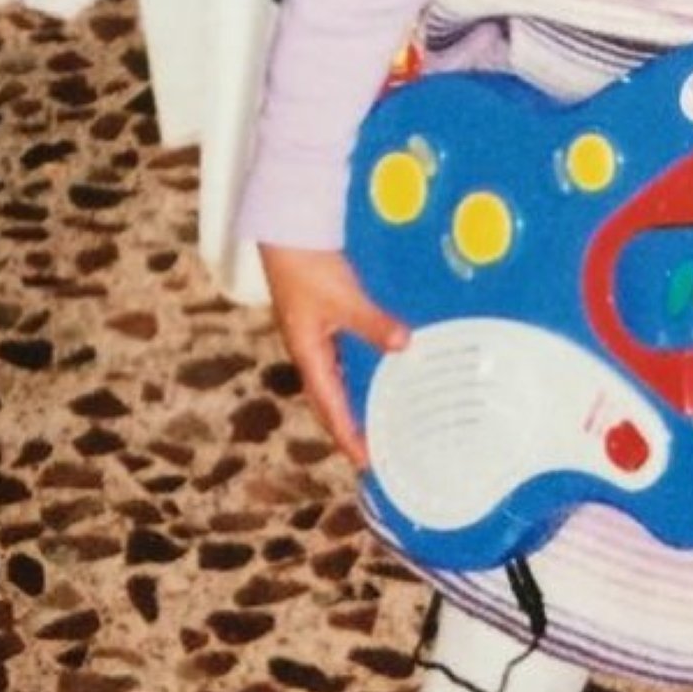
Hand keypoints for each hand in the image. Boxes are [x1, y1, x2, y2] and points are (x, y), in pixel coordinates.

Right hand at [259, 245, 408, 466]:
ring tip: (382, 412)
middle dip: (349, 425)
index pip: (330, 407)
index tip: (366, 461)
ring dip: (355, 395)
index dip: (347, 435)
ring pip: (336, 376)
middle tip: (376, 447)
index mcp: (308, 354)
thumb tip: (404, 347)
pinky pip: (342, 352)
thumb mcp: (344, 298)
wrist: (287, 231)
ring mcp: (313, 333)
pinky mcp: (321, 315)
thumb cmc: (309, 266)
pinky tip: (380, 362)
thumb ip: (373, 323)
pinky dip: (359, 366)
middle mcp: (308, 349)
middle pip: (329, 398)